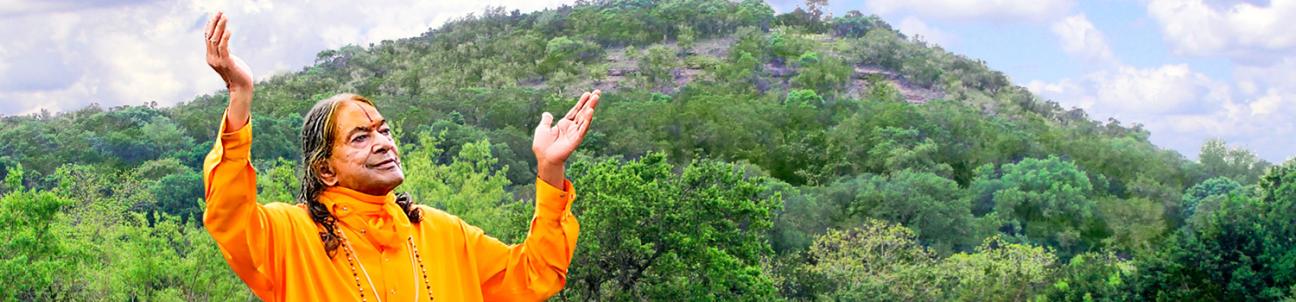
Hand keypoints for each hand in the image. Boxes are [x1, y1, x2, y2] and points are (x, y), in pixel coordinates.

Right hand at [204, 11, 253, 130]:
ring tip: (225, 17)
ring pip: (216, 40)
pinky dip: (226, 38)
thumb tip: (226, 39)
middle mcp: (211, 58)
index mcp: (210, 56)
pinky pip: (224, 48)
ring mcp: (218, 61)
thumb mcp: (229, 59)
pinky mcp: (226, 63)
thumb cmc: (238, 73)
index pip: (207, 37)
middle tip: (220, 12)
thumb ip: (225, 51)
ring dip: (220, 27)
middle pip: (209, 36)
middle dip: (215, 23)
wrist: (242, 88)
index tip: (215, 14)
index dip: (210, 25)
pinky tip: (229, 30)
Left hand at [533, 90, 599, 185]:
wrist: (544, 158)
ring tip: (596, 98)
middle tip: (598, 92)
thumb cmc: (542, 146)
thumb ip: (546, 121)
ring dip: (590, 108)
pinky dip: (587, 121)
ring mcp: (575, 133)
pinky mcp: (576, 140)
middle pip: (583, 112)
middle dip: (590, 103)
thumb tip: (547, 114)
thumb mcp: (542, 129)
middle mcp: (572, 128)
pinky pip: (582, 129)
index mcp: (564, 124)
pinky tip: (590, 112)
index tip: (588, 93)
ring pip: (585, 119)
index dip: (582, 102)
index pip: (575, 111)